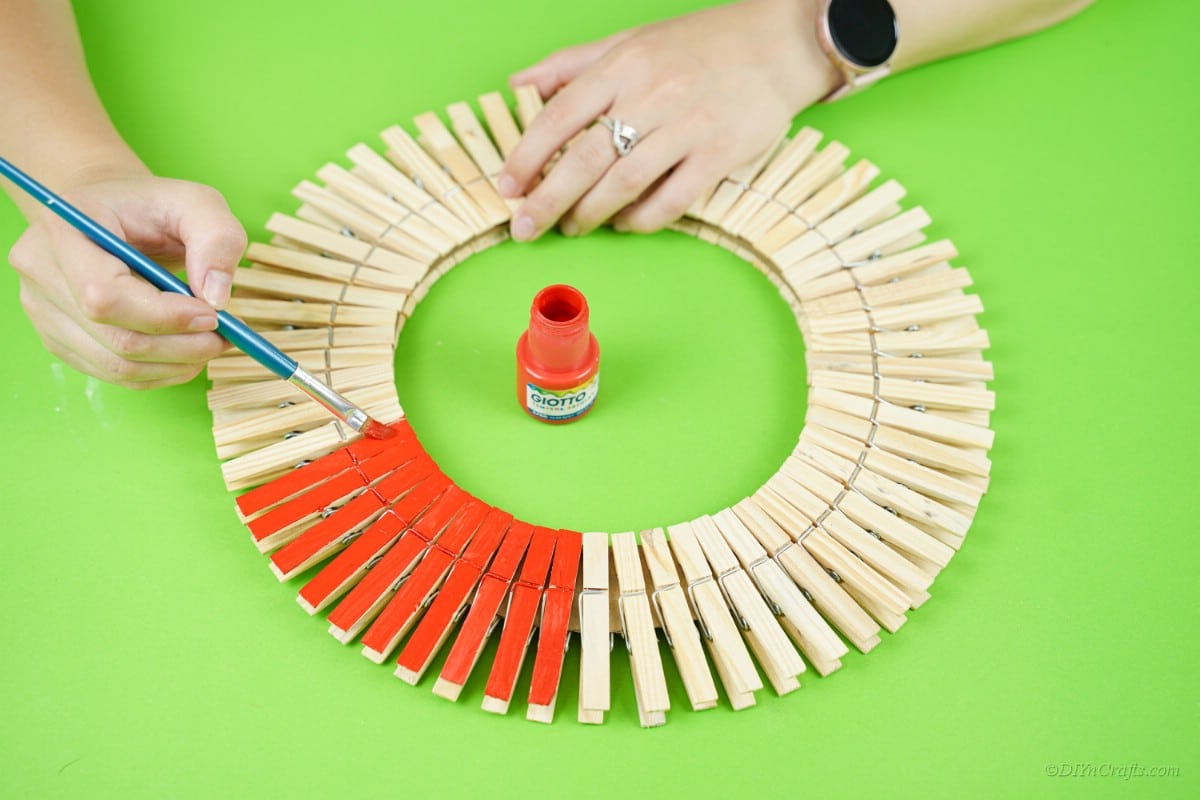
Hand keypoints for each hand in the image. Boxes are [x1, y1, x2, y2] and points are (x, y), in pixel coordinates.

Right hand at [8, 167, 246, 387]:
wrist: (111, 212)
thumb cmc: (152, 205)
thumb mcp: (197, 203)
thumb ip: (217, 240)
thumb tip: (217, 299)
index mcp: (64, 230)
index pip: (105, 296)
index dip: (165, 316)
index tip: (213, 314)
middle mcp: (41, 272)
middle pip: (114, 339)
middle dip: (182, 346)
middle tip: (225, 335)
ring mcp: (44, 311)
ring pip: (117, 366)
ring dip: (176, 364)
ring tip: (210, 342)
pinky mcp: (60, 338)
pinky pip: (114, 374)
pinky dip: (159, 372)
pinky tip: (184, 351)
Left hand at [498, 0, 839, 239]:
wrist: (778, 45)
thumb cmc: (698, 45)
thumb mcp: (629, 41)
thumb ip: (571, 65)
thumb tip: (518, 84)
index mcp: (623, 66)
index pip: (560, 116)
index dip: (527, 155)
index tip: (508, 186)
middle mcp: (652, 95)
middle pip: (585, 158)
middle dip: (547, 200)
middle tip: (525, 227)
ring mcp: (688, 127)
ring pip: (624, 183)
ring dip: (591, 213)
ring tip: (573, 226)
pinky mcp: (720, 154)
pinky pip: (672, 199)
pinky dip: (641, 218)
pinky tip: (625, 223)